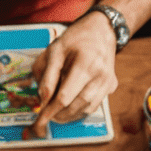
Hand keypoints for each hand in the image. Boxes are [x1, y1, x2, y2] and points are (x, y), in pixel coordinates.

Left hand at [28, 13, 117, 136]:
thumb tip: (42, 101)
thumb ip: (47, 77)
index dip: (50, 112)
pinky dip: (80, 110)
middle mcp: (100, 75)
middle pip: (77, 106)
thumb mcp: (55, 51)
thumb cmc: (76, 38)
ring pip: (87, 109)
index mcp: (85, 63)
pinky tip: (70, 106)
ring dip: (70, 115)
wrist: (102, 29)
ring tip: (57, 112)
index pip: (65, 97)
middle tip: (46, 116)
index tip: (39, 122)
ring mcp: (107, 82)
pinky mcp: (111, 86)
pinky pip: (94, 105)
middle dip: (59, 115)